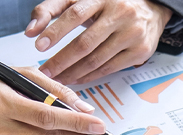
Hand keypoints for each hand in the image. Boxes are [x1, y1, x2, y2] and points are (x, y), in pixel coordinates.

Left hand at [25, 0, 172, 84]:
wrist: (151, 7)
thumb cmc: (109, 4)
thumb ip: (51, 9)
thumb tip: (31, 31)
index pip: (75, 14)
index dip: (56, 31)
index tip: (39, 46)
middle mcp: (120, 13)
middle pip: (85, 43)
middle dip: (61, 60)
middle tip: (45, 71)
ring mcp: (132, 33)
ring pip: (96, 59)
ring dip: (73, 72)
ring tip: (57, 78)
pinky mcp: (140, 51)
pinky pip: (109, 68)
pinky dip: (90, 76)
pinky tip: (76, 78)